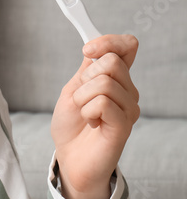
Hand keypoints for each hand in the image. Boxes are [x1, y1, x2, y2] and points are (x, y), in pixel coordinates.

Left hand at [51, 34, 139, 198]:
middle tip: (81, 98)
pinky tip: (92, 124)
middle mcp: (127, 90)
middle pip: (112, 62)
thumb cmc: (71, 126)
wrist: (70, 157)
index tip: (87, 50)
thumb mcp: (72, 90)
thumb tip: (93, 46)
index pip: (127, 47)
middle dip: (86, 77)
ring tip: (84, 114)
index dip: (108, 41)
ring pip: (104, 82)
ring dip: (82, 98)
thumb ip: (86, 69)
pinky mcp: (124, 124)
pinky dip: (87, 111)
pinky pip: (102, 103)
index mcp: (116, 78)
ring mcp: (129, 107)